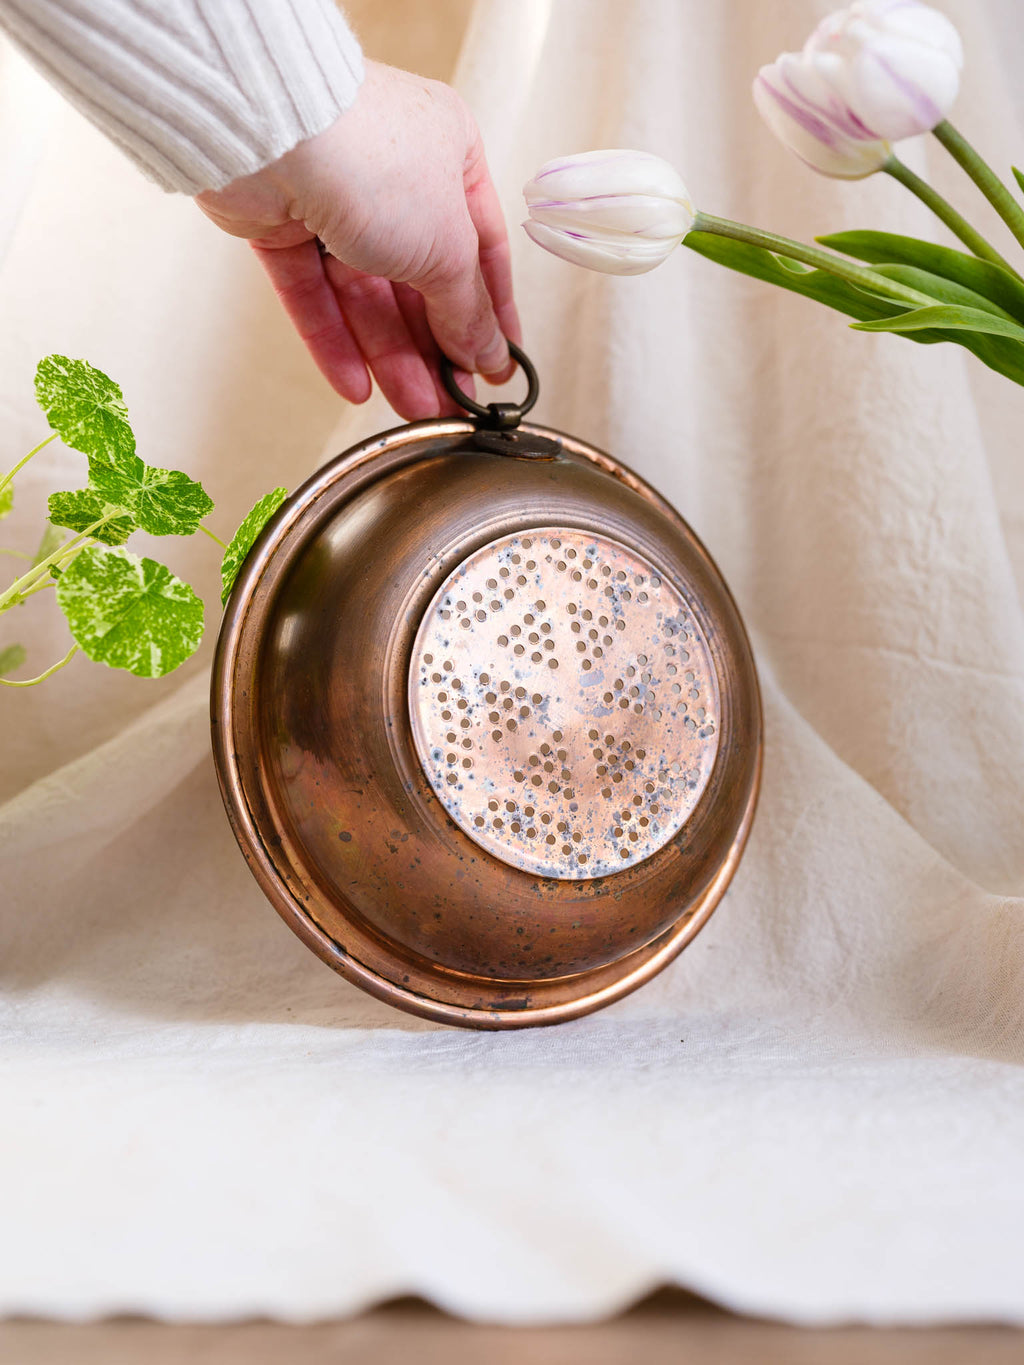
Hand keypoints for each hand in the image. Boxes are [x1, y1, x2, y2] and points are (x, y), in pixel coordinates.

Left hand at [195, 60, 520, 419]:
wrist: (274, 133)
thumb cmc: (372, 159)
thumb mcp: (449, 248)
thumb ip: (468, 310)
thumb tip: (488, 353)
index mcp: (450, 155)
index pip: (481, 250)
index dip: (490, 315)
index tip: (497, 366)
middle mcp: (392, 174)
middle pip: (420, 282)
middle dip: (435, 350)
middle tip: (453, 403)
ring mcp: (333, 198)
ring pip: (366, 295)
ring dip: (391, 357)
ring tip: (414, 411)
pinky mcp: (281, 224)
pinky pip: (314, 295)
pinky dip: (334, 342)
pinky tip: (356, 386)